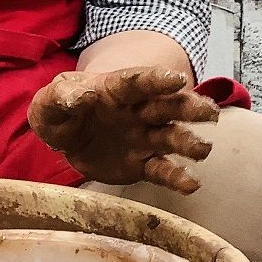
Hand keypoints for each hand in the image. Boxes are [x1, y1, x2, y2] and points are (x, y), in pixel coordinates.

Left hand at [28, 67, 218, 191]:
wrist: (61, 137)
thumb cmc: (59, 109)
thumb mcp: (51, 100)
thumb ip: (63, 95)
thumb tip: (83, 95)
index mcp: (115, 90)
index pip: (138, 81)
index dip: (158, 80)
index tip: (178, 78)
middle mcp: (136, 111)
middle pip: (167, 106)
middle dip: (189, 108)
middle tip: (210, 113)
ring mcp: (142, 137)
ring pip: (171, 136)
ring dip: (188, 142)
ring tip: (203, 150)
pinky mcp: (141, 163)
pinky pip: (161, 169)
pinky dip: (177, 177)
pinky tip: (191, 184)